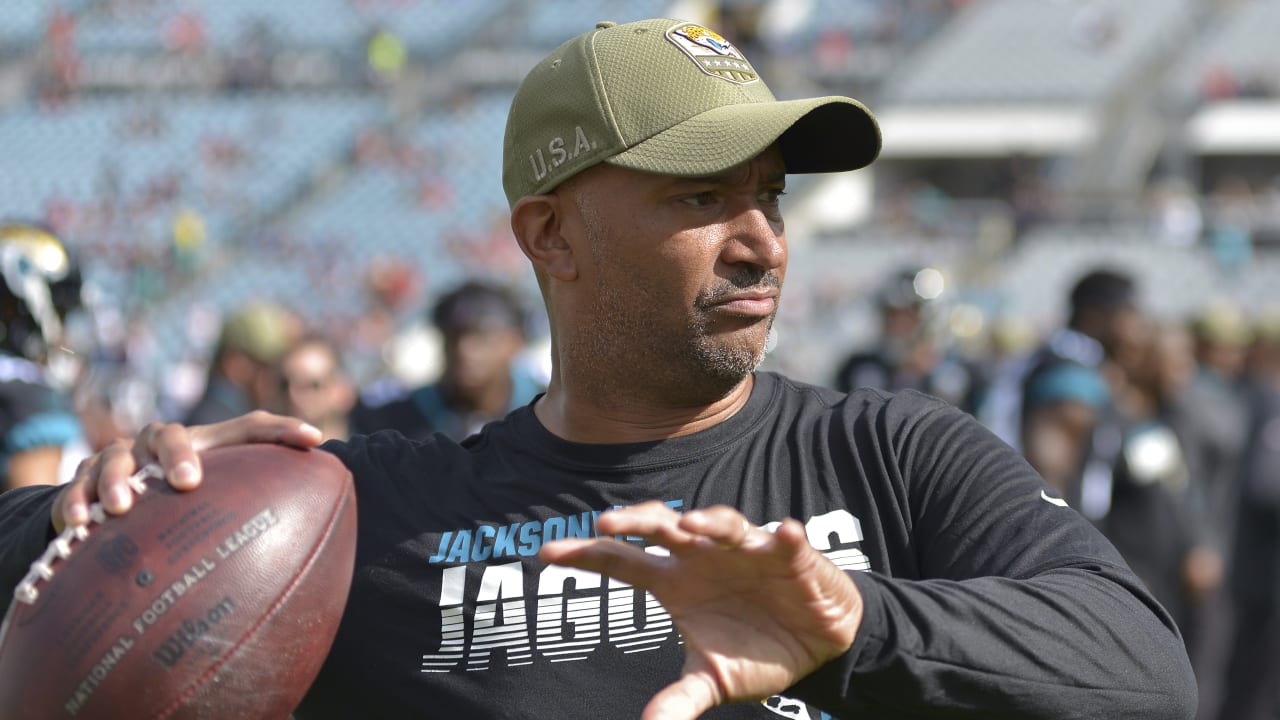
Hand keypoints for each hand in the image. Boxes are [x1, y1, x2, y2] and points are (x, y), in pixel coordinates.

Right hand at [52, 411, 322, 531]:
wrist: (111, 501)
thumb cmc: (184, 492)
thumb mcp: (224, 494)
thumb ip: (267, 498)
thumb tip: (323, 513)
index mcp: (204, 440)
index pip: (249, 428)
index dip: (283, 428)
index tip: (316, 438)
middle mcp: (157, 443)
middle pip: (169, 435)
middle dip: (178, 455)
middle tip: (188, 482)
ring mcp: (116, 460)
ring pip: (113, 459)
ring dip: (117, 481)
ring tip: (122, 507)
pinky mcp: (81, 483)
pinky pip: (74, 490)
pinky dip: (75, 505)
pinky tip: (79, 525)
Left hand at [539, 502, 862, 719]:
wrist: (817, 644)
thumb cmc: (756, 650)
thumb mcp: (714, 679)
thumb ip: (680, 699)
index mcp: (676, 581)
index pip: (623, 562)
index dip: (587, 555)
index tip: (546, 554)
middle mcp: (703, 556)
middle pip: (663, 527)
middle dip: (637, 521)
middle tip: (607, 523)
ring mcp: (745, 550)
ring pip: (721, 523)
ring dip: (709, 522)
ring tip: (694, 525)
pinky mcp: (790, 553)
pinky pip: (784, 541)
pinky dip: (783, 536)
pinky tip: (783, 533)